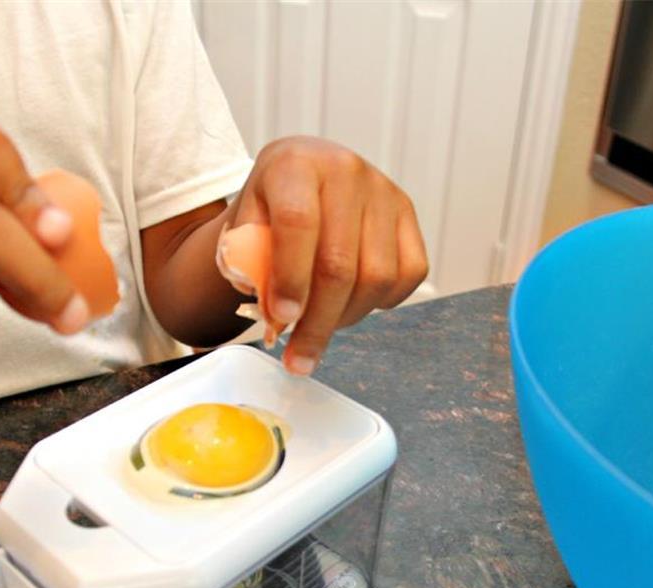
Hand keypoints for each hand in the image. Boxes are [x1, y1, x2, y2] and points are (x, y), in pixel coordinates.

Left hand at [231, 136, 427, 374]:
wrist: (299, 178)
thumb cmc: (269, 208)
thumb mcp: (243, 225)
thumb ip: (250, 264)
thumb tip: (275, 311)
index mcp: (295, 164)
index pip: (298, 223)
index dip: (290, 277)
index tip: (281, 318)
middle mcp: (345, 171)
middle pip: (339, 263)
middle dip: (317, 322)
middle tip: (297, 357)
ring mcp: (383, 191)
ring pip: (377, 276)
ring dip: (346, 318)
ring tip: (320, 327)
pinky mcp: (408, 213)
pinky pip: (408, 274)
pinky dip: (380, 302)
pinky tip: (351, 304)